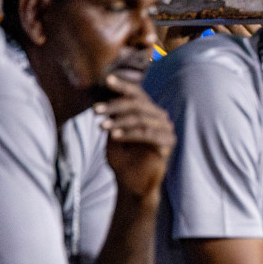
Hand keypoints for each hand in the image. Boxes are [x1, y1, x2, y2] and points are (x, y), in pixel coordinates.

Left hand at [96, 75, 175, 199]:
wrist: (130, 184)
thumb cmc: (122, 158)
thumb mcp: (113, 131)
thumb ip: (113, 115)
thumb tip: (104, 95)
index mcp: (149, 112)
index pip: (137, 94)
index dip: (123, 85)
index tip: (107, 79)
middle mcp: (160, 118)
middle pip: (138, 104)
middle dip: (114, 106)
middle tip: (95, 111)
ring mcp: (166, 130)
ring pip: (141, 118)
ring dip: (119, 121)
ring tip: (101, 126)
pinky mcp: (167, 144)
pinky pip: (147, 134)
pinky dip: (129, 133)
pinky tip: (114, 136)